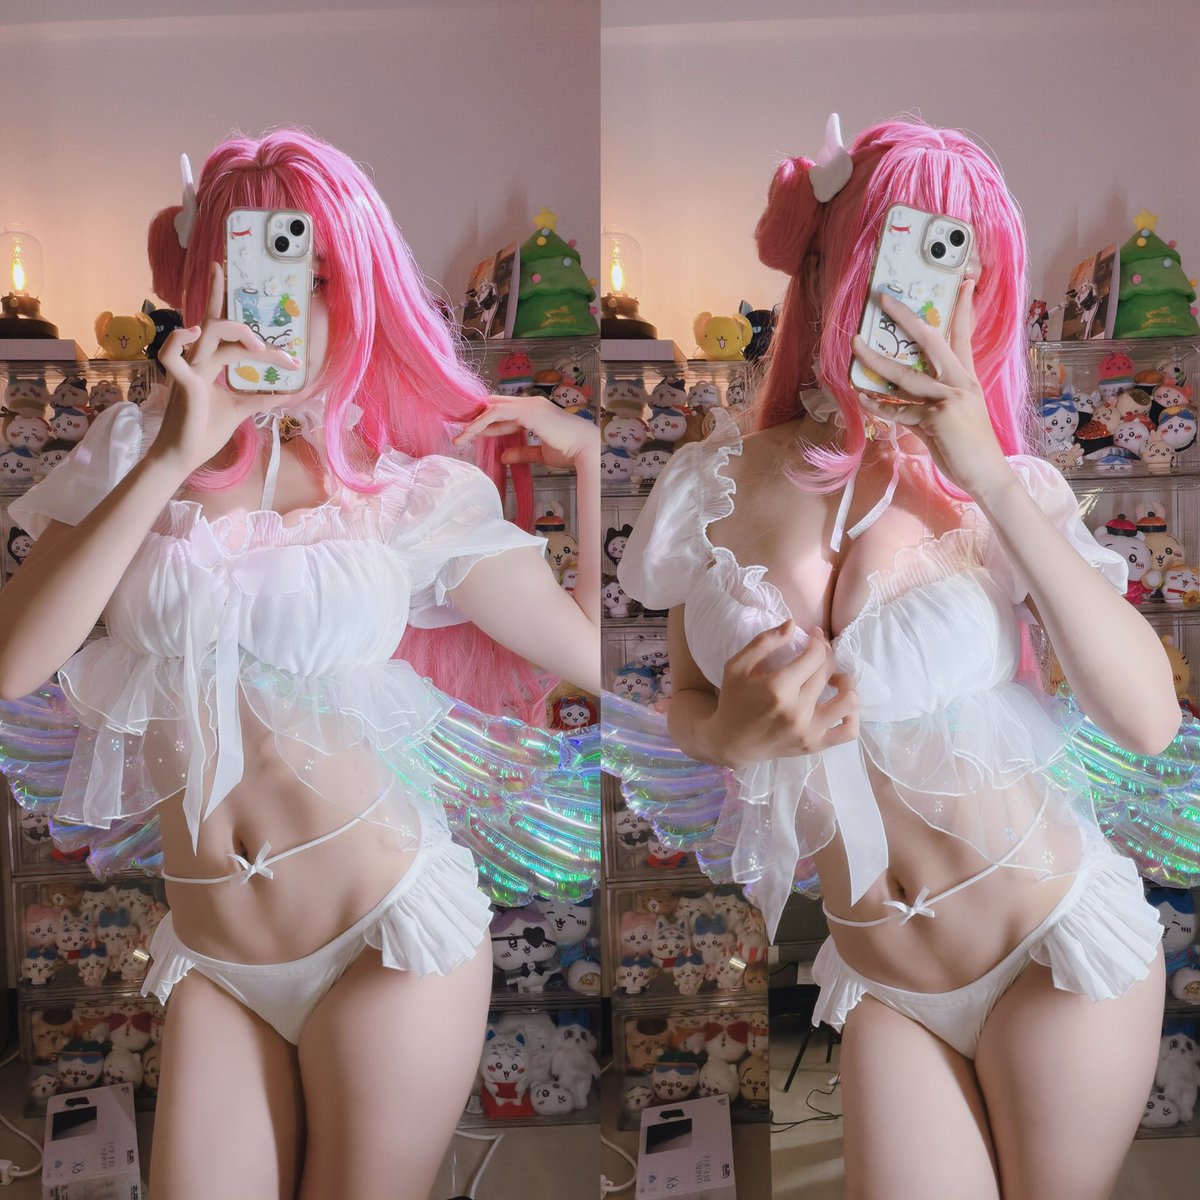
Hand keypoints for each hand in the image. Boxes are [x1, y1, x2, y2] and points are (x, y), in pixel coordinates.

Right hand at [150, 262, 300, 474]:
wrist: (184, 456)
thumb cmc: (205, 431)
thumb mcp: (241, 410)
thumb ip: (262, 399)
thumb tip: (288, 393)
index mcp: (210, 363)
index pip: (224, 330)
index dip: (244, 322)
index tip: (284, 349)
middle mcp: (199, 360)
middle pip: (212, 319)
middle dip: (220, 292)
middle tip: (244, 286)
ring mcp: (189, 369)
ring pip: (208, 334)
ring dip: (237, 333)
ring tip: (260, 348)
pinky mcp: (183, 384)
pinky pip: (171, 356)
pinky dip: (178, 341)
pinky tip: (193, 332)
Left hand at [453, 395, 598, 467]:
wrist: (585, 448)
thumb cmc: (570, 451)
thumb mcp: (540, 454)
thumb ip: (523, 453)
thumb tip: (504, 457)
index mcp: (535, 413)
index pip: (506, 413)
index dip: (488, 423)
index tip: (472, 434)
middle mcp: (531, 404)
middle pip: (497, 406)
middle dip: (477, 418)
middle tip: (459, 431)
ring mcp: (529, 405)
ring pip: (494, 408)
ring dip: (475, 422)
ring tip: (460, 436)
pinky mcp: (527, 411)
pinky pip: (497, 412)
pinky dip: (482, 421)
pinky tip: (471, 432)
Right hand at [710, 619, 858, 767]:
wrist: (731, 743)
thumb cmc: (734, 701)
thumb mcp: (736, 666)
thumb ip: (764, 642)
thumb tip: (793, 624)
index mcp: (777, 687)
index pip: (814, 655)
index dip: (818, 640)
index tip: (814, 635)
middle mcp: (796, 710)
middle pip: (827, 672)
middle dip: (827, 655)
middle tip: (819, 652)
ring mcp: (808, 731)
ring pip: (848, 701)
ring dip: (847, 684)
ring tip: (836, 679)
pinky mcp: (814, 745)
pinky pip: (848, 732)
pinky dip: (852, 717)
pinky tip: (841, 705)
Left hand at [850, 281, 1012, 499]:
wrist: (987, 475)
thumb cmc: (969, 448)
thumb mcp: (955, 417)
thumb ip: (932, 403)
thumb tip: (904, 402)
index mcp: (967, 378)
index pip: (964, 335)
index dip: (963, 308)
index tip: (964, 283)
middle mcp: (960, 382)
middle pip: (931, 340)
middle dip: (906, 317)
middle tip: (883, 298)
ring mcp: (949, 398)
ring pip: (906, 374)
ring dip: (876, 359)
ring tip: (855, 346)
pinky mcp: (938, 418)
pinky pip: (899, 410)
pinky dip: (877, 405)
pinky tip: (861, 397)